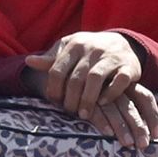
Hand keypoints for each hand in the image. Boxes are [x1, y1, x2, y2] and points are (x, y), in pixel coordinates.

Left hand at [24, 30, 157, 147]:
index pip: (57, 70)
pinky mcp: (129, 66)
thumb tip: (28, 61)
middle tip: (69, 112)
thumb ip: (51, 60)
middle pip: (75, 77)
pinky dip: (111, 93)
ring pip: (95, 78)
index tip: (54, 102)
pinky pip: (120, 81)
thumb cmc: (87, 51)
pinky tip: (103, 103)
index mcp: (73, 45)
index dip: (54, 89)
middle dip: (70, 98)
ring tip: (83, 114)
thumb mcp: (68, 51)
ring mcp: (111, 57)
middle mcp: (92, 49)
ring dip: (88, 99)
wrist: (120, 42)